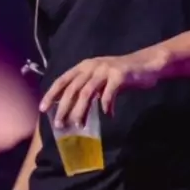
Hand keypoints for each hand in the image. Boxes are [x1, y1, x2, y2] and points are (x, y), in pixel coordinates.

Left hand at [39, 45, 169, 126]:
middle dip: (64, 107)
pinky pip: (109, 94)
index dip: (52, 94)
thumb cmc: (121, 75)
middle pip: (73, 88)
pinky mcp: (120, 75)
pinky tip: (108, 115)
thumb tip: (72, 111)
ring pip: (87, 92)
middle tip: (59, 124)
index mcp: (84, 66)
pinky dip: (106, 106)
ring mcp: (106, 69)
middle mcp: (92, 65)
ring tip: (78, 125)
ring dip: (81, 110)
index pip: (63, 79)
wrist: (146, 64)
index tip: (43, 109)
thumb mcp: (100, 80)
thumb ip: (88, 91)